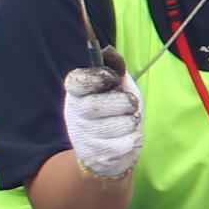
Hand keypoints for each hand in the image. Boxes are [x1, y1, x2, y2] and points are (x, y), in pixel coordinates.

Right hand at [61, 66, 145, 181]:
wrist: (110, 153)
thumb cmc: (117, 113)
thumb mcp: (118, 88)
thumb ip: (115, 70)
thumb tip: (108, 51)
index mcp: (76, 94)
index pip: (76, 82)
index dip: (97, 78)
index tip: (112, 78)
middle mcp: (74, 115)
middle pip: (97, 105)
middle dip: (123, 103)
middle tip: (130, 105)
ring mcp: (83, 137)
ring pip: (117, 125)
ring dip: (131, 122)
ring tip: (127, 123)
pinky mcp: (96, 157)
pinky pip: (125, 143)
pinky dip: (134, 139)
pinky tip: (127, 139)